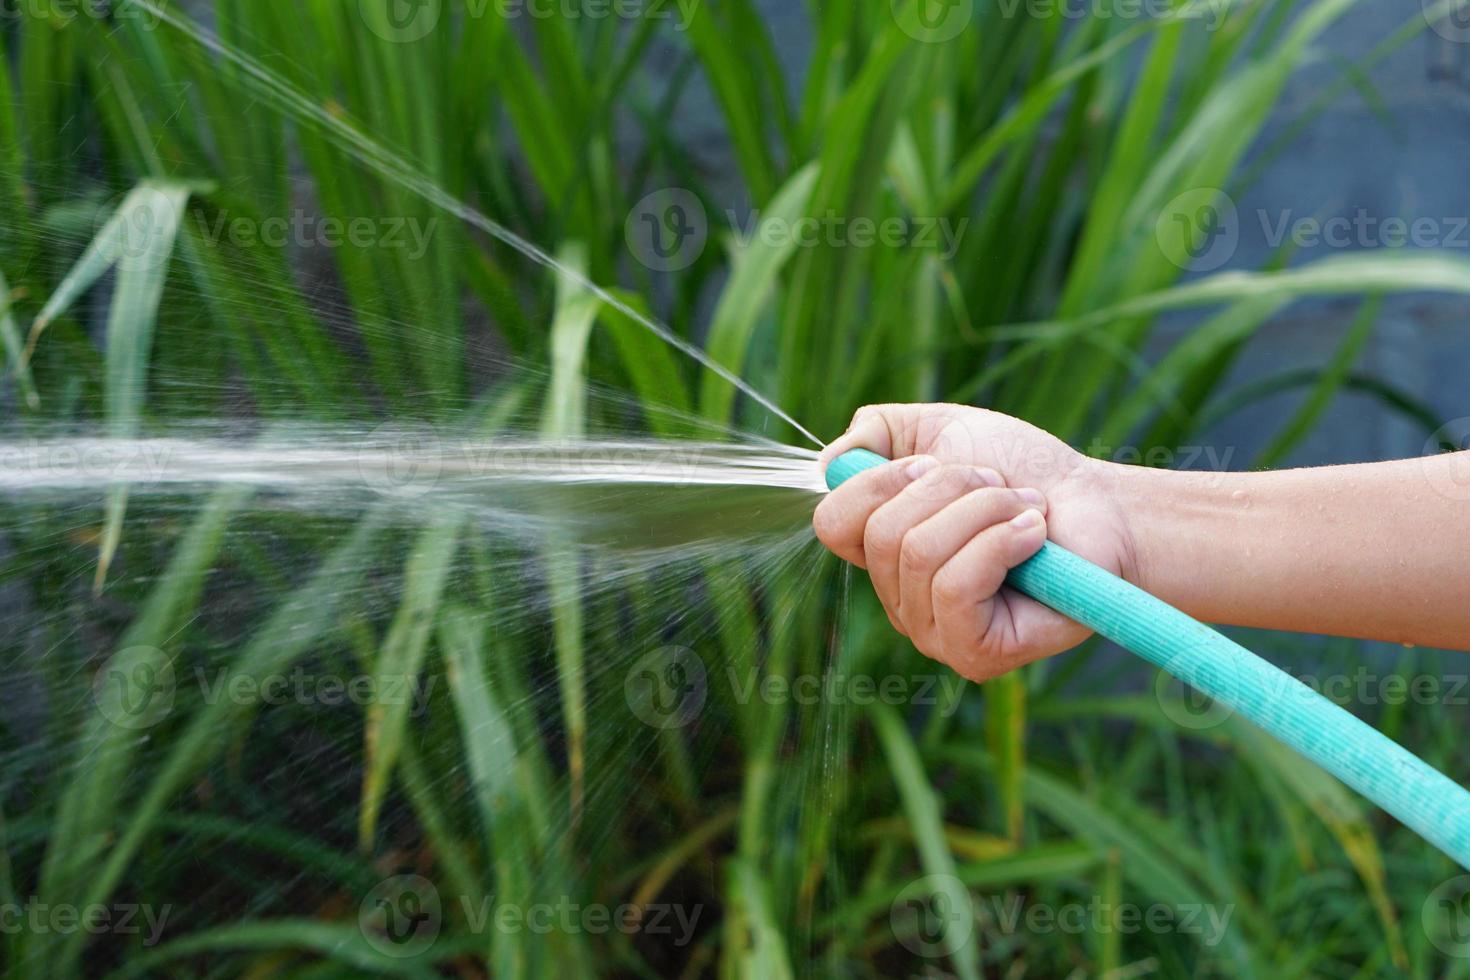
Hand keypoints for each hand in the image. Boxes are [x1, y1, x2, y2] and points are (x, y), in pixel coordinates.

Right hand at [813, 403, 1140, 681]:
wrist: (1102, 507)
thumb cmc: (1025, 472)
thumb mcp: (940, 431)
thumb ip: (875, 433)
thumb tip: (829, 466)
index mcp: (882, 554)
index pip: (832, 522)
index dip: (880, 480)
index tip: (932, 464)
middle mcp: (900, 601)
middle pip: (882, 534)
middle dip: (951, 488)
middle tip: (999, 486)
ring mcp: (935, 634)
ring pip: (921, 554)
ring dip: (985, 510)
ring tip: (1025, 511)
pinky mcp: (976, 653)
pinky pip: (956, 587)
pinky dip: (1001, 543)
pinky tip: (1034, 538)